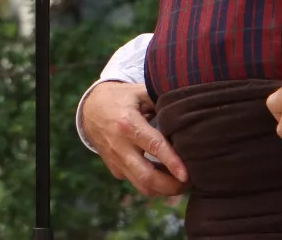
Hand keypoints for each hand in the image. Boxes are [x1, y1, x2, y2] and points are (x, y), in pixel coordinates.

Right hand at [80, 82, 188, 196]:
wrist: (90, 108)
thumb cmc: (121, 98)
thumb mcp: (139, 92)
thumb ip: (161, 101)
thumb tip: (188, 109)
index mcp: (128, 124)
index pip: (154, 146)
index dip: (172, 162)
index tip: (187, 175)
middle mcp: (120, 146)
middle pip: (147, 177)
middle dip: (172, 186)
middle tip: (191, 182)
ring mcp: (116, 160)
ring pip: (142, 186)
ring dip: (164, 190)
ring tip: (180, 182)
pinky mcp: (114, 169)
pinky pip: (136, 182)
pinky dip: (153, 183)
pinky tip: (165, 175)